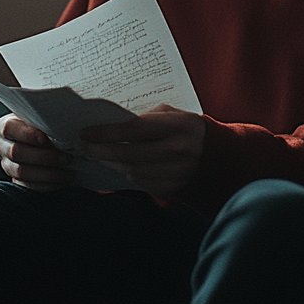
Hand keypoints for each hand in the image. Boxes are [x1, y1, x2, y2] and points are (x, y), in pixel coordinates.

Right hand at [0, 113, 74, 191]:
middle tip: (66, 157)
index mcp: (5, 126)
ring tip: (68, 171)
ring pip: (22, 172)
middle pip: (16, 152)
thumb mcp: (45, 115)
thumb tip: (69, 125)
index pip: (9, 128)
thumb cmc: (48, 122)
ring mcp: (8, 165)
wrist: (50, 137)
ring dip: (48, 173)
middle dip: (44, 156)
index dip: (27, 134)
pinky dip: (48, 185)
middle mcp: (2, 146)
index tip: (45, 138)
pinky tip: (63, 180)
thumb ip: (49, 117)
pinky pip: (29, 186)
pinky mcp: (18, 181)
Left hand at [78, 105, 205, 199]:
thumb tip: (117, 124)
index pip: (134, 130)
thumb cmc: (190, 129)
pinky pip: (140, 183)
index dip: (107, 133)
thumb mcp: (174, 114)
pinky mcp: (171, 189)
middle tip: (83, 147)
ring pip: (131, 172)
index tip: (87, 133)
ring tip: (96, 156)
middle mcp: (176, 151)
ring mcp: (174, 173)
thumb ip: (148, 117)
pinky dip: (126, 175)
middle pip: (128, 155)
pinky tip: (117, 167)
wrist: (219, 158)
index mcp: (177, 127)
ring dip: (111, 164)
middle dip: (101, 151)